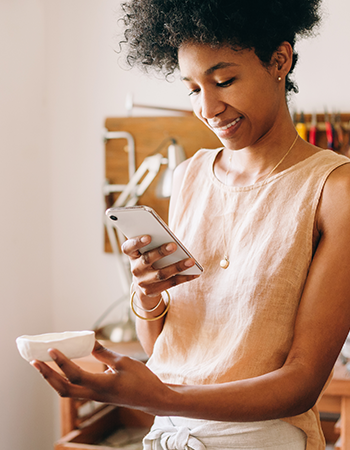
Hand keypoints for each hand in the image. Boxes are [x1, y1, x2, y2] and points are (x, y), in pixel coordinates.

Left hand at [31, 341, 170, 412]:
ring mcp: (95, 397)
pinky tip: (63, 369)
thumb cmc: (142, 379)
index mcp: (102, 385)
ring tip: (43, 365)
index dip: (62, 362)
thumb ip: (104, 353)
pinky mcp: (98, 396)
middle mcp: (95, 394)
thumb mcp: (124, 362)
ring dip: (53, 379)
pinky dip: (65, 379)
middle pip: (64, 389)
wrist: (152, 398)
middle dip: (47, 375)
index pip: (75, 375)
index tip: (52, 350)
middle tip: (35, 361)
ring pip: (67, 391)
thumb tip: (90, 341)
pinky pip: (76, 389)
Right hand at [122, 235, 199, 301]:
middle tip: (174, 245)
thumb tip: (171, 239)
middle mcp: (135, 269)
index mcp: (132, 255)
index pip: (128, 248)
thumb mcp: (146, 251)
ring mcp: (143, 282)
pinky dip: (184, 278)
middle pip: (147, 259)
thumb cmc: (148, 259)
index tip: (148, 236)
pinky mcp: (152, 291)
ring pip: (161, 274)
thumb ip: (154, 243)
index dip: (137, 242)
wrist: (143, 284)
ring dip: (177, 267)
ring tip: (191, 261)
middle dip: (161, 252)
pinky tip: (195, 274)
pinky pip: (170, 284)